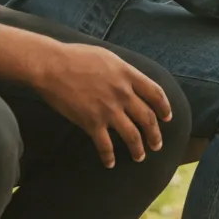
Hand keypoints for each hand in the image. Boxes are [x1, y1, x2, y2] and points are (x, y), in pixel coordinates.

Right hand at [32, 41, 173, 168]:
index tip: (167, 117)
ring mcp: (108, 109)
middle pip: (147, 118)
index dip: (164, 107)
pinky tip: (110, 163)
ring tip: (139, 156)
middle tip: (156, 144)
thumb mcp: (106, 56)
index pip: (155, 93)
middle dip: (155, 135)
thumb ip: (121, 70)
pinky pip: (106, 146)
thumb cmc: (76, 56)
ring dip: (138, 149)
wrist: (52, 65)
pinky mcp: (92, 122)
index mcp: (127, 74)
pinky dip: (109, 157)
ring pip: (132, 136)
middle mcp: (122, 93)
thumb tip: (130, 79)